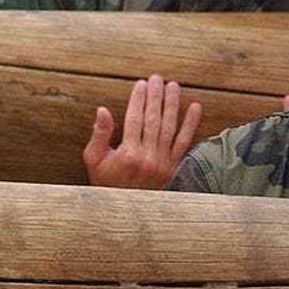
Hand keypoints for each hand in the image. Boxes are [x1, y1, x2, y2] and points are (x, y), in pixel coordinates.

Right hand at [84, 74, 201, 188]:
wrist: (123, 210)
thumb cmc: (105, 183)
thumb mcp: (94, 160)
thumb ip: (99, 134)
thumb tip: (102, 110)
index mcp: (127, 154)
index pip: (134, 119)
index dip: (138, 99)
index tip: (141, 84)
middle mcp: (147, 157)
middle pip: (153, 119)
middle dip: (155, 96)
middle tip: (157, 78)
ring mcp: (163, 163)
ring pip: (169, 127)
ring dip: (172, 104)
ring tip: (173, 86)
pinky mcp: (173, 167)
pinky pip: (184, 142)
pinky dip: (191, 124)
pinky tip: (195, 108)